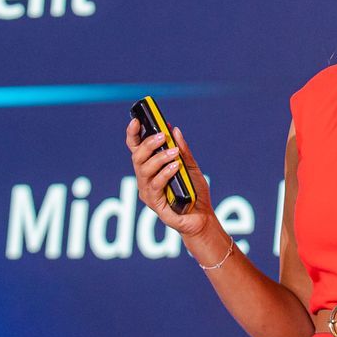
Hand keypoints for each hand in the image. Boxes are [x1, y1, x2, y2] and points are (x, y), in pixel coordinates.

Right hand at [126, 116, 214, 237]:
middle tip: (163, 135)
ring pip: (144, 170)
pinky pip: (156, 185)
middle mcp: (145, 179)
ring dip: (159, 158)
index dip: (133, 135)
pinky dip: (165, 173)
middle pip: (137, 157)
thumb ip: (182, 150)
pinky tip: (175, 167)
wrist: (202, 216)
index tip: (136, 120)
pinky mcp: (155, 204)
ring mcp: (148, 192)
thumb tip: (175, 130)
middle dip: (148, 144)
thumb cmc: (194, 192)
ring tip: (174, 152)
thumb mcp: (190, 166)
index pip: (136, 148)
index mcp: (150, 168)